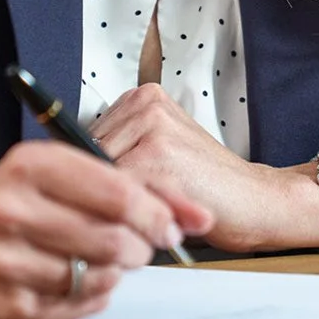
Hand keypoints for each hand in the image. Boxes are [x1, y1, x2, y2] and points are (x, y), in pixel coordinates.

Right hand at [0, 141, 211, 318]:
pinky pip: (77, 305)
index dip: (157, 213)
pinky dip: (92, 294)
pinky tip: (79, 278)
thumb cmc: (10, 200)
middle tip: (142, 245)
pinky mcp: (4, 306)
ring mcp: (2, 262)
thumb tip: (198, 217)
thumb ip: (130, 186)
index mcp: (28, 165)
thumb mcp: (58, 173)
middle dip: (141, 246)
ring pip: (97, 276)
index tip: (174, 225)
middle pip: (111, 239)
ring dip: (116, 272)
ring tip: (106, 259)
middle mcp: (8, 210)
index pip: (117, 191)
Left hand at [89, 84, 318, 252]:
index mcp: (143, 98)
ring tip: (146, 212)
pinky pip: (116, 193)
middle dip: (99, 190)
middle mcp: (145, 104)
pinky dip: (126, 215)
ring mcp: (151, 128)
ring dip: (111, 204)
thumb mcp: (160, 153)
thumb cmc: (207, 184)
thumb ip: (119, 149)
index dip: (91, 176)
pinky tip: (152, 220)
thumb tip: (64, 167)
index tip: (107, 194)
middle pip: (84, 155)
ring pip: (97, 176)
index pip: (82, 137)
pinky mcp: (156, 158)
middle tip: (133, 209)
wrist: (255, 199)